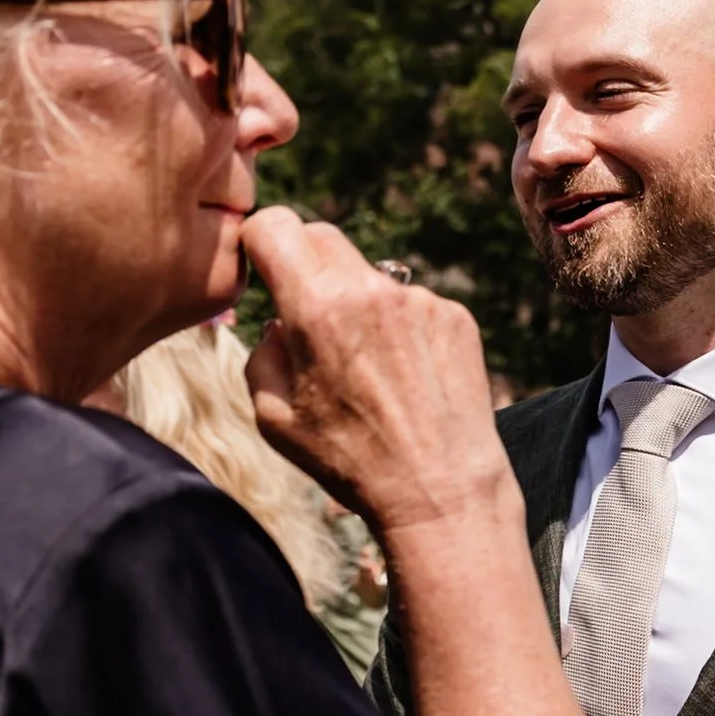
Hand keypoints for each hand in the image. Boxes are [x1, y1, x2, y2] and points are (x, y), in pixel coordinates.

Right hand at [242, 210, 507, 534]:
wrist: (441, 490)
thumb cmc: (350, 461)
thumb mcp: (273, 415)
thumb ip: (263, 351)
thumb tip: (280, 321)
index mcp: (318, 309)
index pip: (275, 225)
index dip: (258, 241)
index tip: (258, 266)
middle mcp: (373, 291)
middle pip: (322, 236)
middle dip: (302, 262)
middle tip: (304, 309)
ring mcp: (421, 301)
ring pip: (370, 274)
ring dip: (356, 301)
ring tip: (366, 366)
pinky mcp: (456, 317)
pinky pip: (411, 303)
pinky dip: (399, 325)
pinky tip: (405, 376)